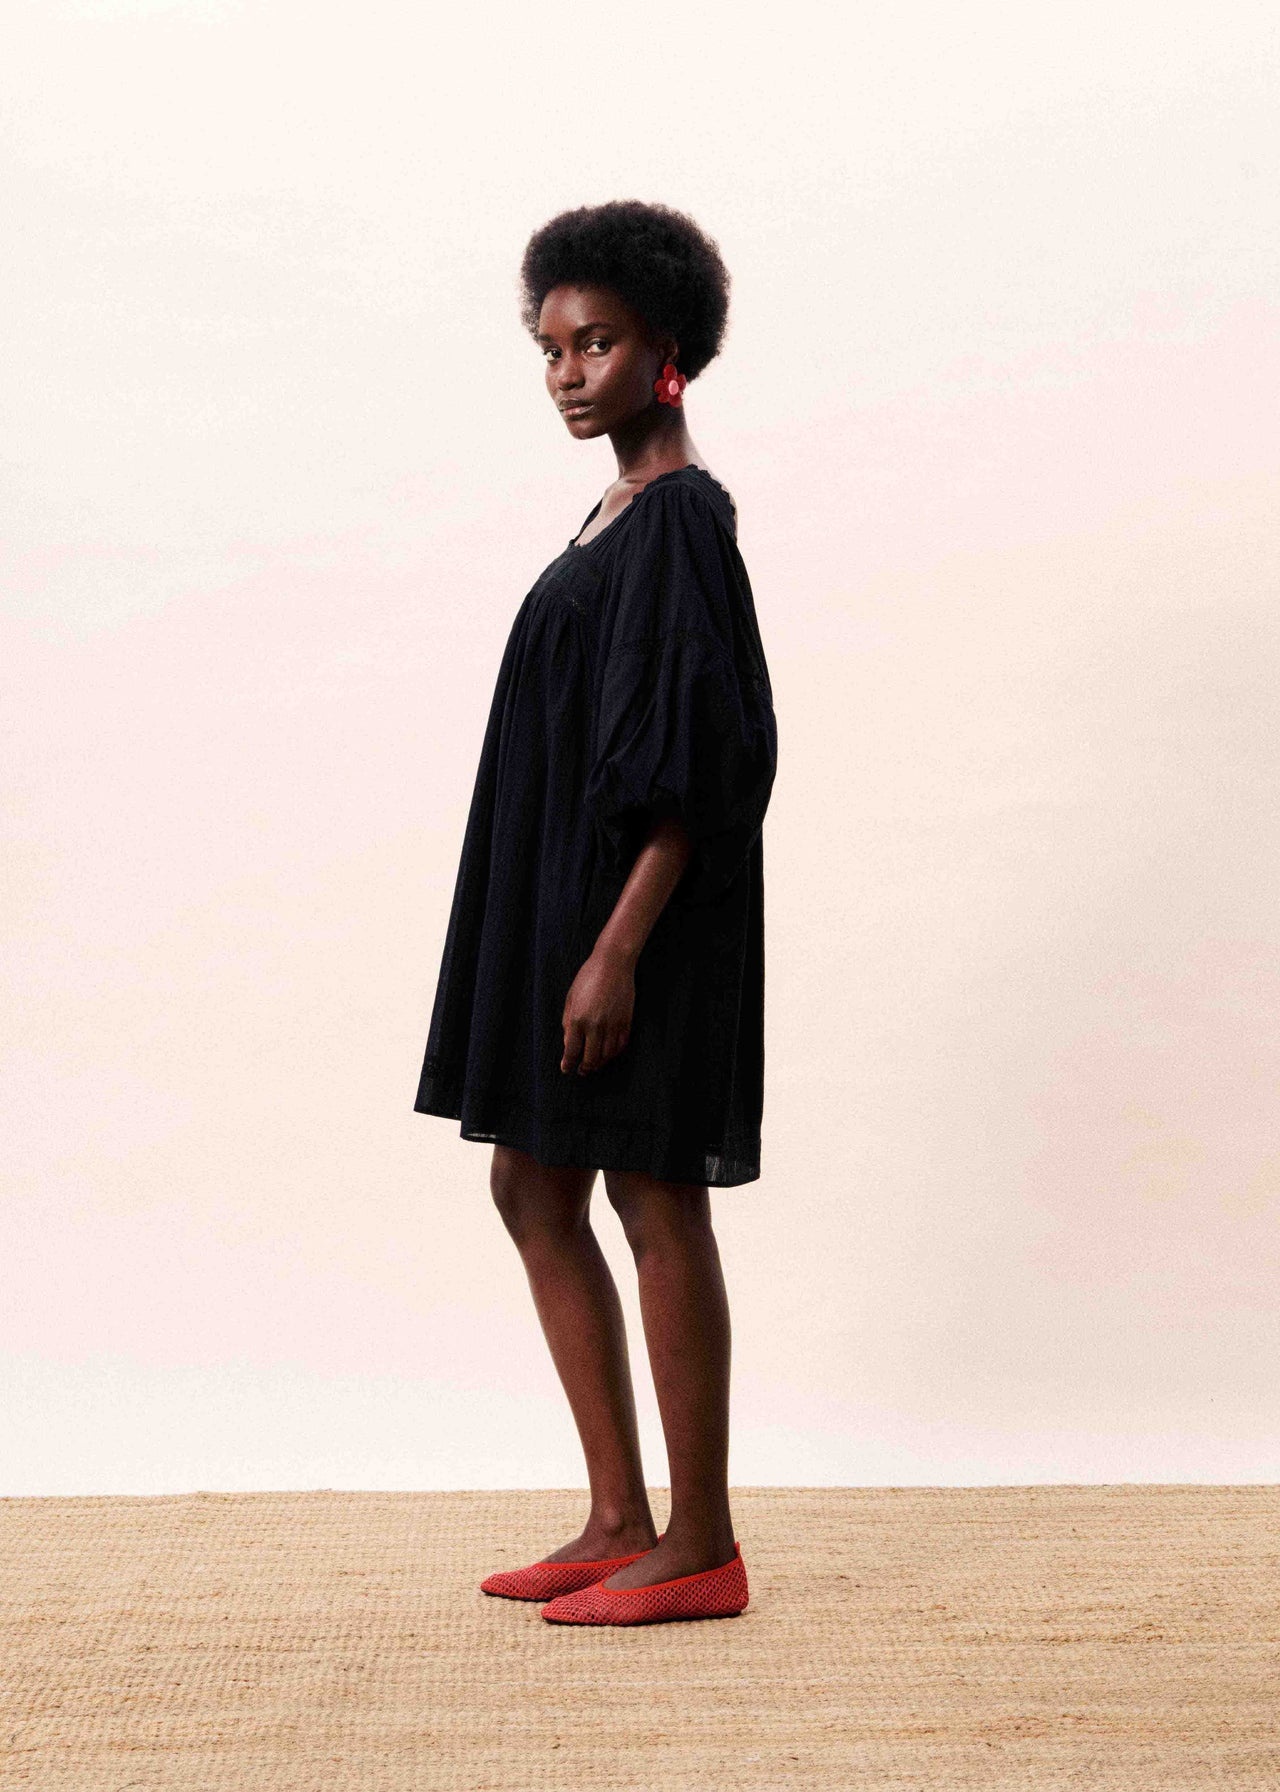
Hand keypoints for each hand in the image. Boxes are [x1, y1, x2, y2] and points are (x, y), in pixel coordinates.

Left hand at [561, 945, 634, 1074]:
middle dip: (584, 1068)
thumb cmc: (588, 977)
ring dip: (599, 1063)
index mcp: (578, 1019)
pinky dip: (614, 1053)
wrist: (613, 964)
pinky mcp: (626, 1021)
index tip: (566, 1069)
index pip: (572, 1050)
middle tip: (581, 1071)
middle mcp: (595, 1025)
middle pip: (590, 1058)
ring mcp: (613, 1024)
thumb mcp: (571, 999)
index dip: (568, 1063)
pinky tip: (608, 1053)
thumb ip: (568, 1023)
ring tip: (594, 1064)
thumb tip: (569, 1043)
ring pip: (607, 1055)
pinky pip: (620, 1045)